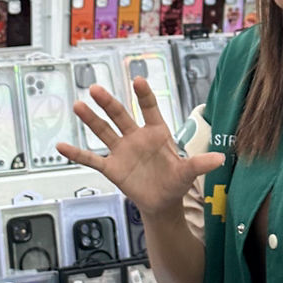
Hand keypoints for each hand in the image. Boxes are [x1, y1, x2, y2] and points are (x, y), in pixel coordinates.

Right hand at [57, 78, 222, 218]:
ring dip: (91, 120)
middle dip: (109, 103)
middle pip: (120, 116)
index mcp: (156, 133)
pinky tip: (62, 145)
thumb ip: (201, 163)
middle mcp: (136, 137)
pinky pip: (92, 159)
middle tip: (96, 89)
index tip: (137, 80)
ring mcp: (122, 151)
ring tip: (78, 106)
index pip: (149, 109)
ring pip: (104, 132)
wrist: (162, 202)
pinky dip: (77, 153)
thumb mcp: (189, 172)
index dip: (144, 95)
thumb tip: (220, 158)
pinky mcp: (112, 168)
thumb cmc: (175, 183)